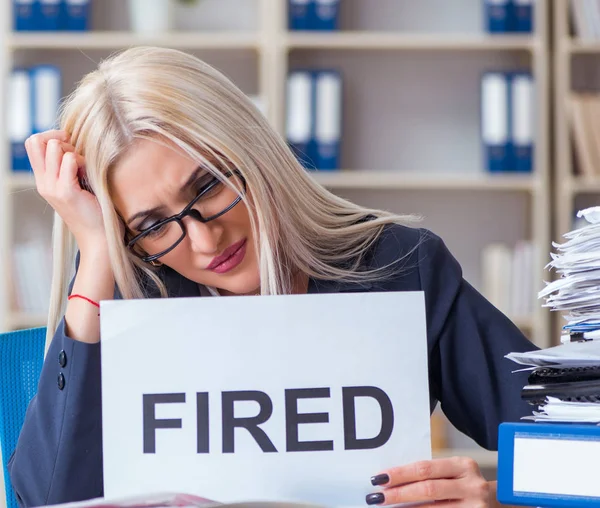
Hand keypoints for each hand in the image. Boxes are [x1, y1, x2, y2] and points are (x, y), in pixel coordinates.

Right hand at [26, 130, 104, 250]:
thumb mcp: (77, 184)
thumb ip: (70, 167)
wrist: (99, 238)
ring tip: (85, 168)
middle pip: (36, 140)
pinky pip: (70, 160)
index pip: (33, 143)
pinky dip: (82, 161)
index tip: (72, 146)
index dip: (52, 136)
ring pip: (54, 147)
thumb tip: (73, 143)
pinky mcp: (66, 192)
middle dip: (60, 139)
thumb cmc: (94, 211)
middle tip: (78, 155)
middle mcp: (43, 183)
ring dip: (74, 151)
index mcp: (44, 180)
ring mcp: (52, 187)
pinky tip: (89, 175)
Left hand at [367, 457, 491, 507]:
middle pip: (428, 489)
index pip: (426, 468)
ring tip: (388, 507)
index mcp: (463, 466)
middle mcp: (472, 486)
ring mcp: (476, 507)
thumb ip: (431, 474)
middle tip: (377, 497)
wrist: (496, 504)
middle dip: (399, 494)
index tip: (380, 478)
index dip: (401, 474)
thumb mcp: (454, 474)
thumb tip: (392, 480)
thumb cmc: (465, 486)